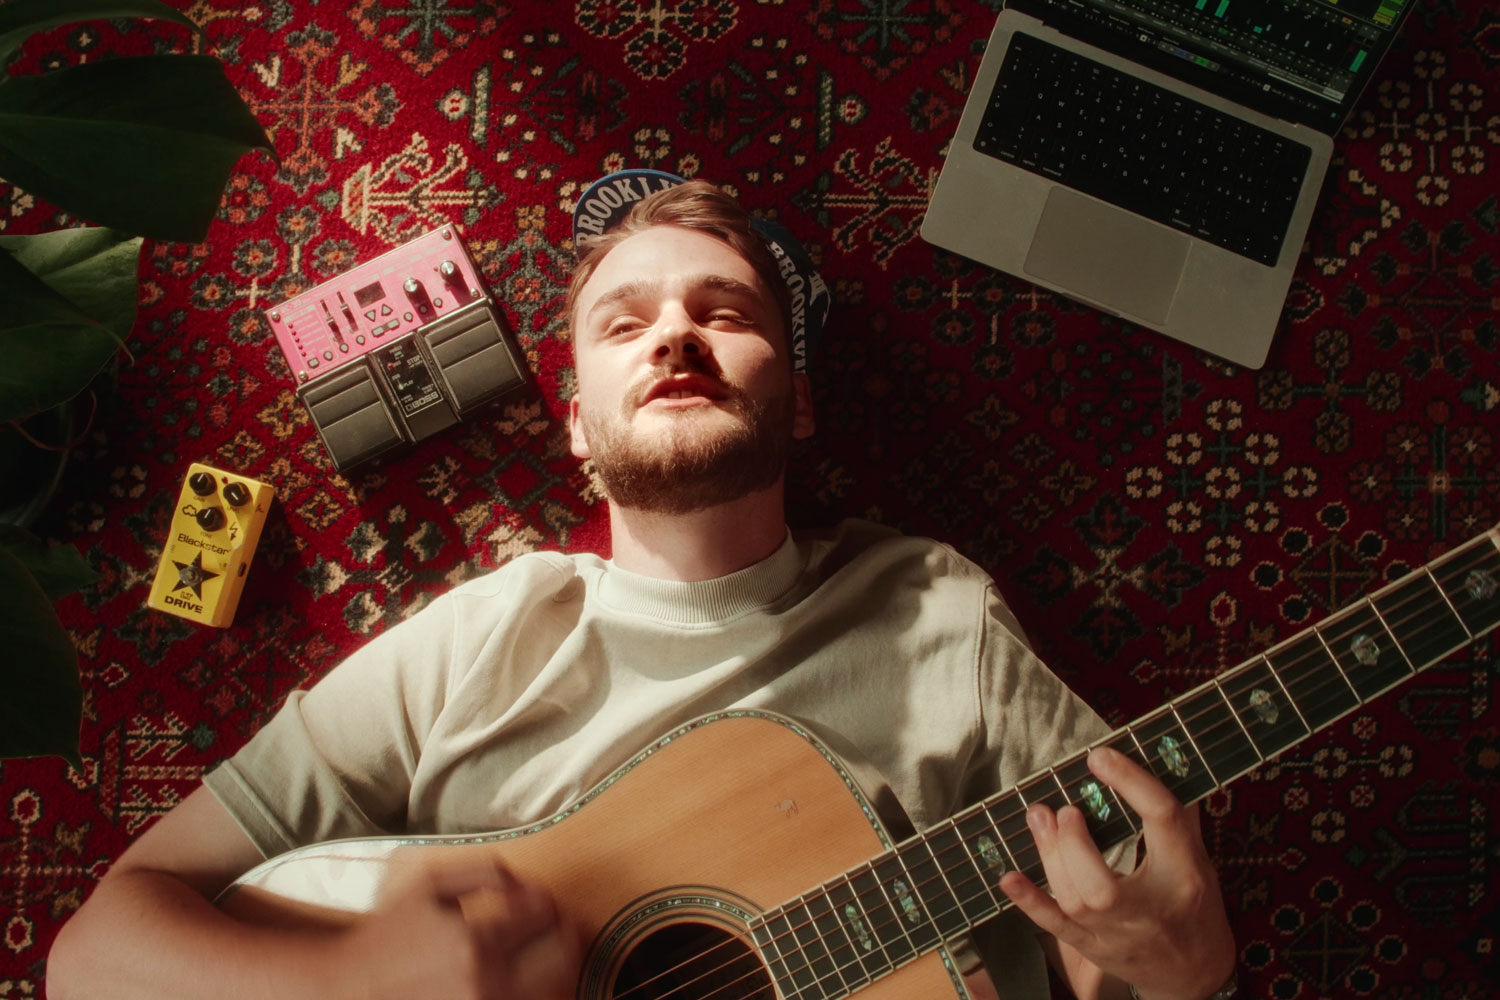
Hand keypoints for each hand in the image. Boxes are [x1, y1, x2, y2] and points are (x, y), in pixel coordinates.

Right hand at [330, 851, 579, 999]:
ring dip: (562, 969)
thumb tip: (527, 882)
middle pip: (563, 959)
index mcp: (475, 940)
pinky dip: (538, 991)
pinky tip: (528, 980)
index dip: (554, 904)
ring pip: (554, 990)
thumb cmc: (388, 933)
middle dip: (570, 936)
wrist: (348, 987)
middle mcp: (484, 982)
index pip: (545, 916)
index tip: (548, 902)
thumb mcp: (430, 885)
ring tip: (549, 955)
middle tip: (563, 927)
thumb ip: (484, 873)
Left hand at [998, 746, 1234, 999]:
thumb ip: (1177, 813)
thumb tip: (1159, 757)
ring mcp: (1117, 934)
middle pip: (1103, 887)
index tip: (1099, 757)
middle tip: (1065, 810)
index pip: (1162, 821)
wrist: (1195, 974)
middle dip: (1075, 845)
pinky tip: (1009, 877)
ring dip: (1050, 858)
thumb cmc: (1194, 906)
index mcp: (1184, 873)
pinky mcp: (1092, 947)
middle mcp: (1149, 909)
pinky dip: (1030, 900)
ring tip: (1039, 817)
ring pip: (1075, 903)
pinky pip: (1056, 927)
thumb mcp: (1199, 857)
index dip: (1131, 783)